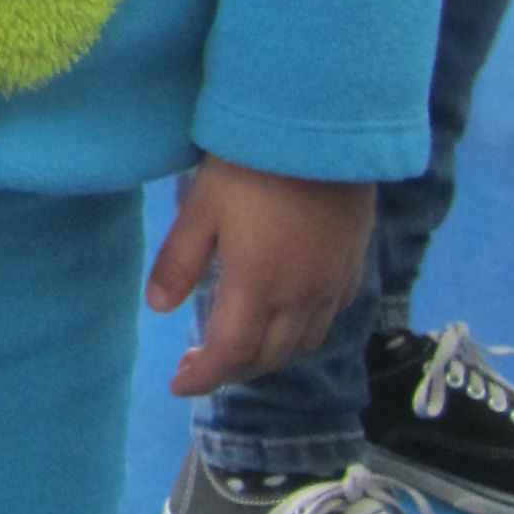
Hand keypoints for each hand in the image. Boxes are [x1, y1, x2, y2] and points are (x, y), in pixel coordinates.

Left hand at [146, 158, 374, 398]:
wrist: (324, 129)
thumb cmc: (252, 165)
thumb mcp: (201, 208)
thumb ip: (180, 261)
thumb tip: (159, 308)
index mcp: (258, 286)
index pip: (230, 354)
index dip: (204, 377)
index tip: (179, 384)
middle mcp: (301, 297)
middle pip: (268, 357)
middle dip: (233, 371)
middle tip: (201, 366)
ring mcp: (333, 284)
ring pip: (303, 344)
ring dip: (268, 358)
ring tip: (239, 349)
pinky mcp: (353, 266)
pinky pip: (328, 320)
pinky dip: (300, 335)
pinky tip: (284, 320)